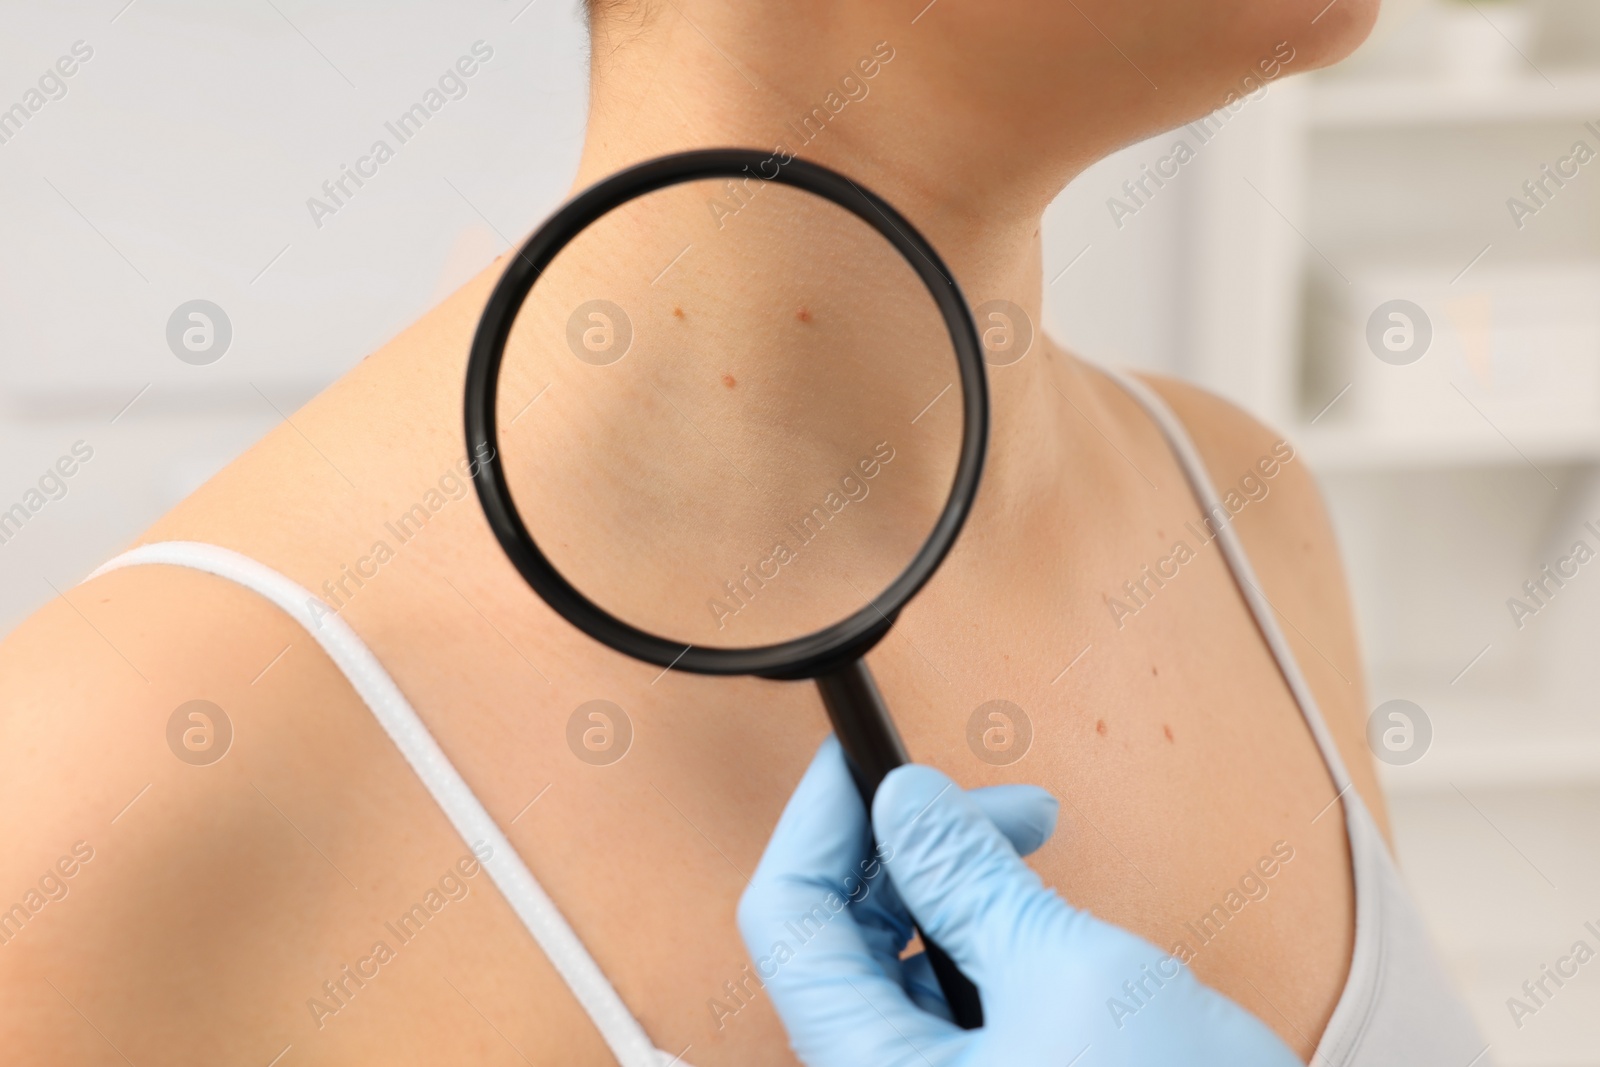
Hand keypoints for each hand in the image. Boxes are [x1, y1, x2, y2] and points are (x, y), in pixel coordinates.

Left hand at [738, 736, 1302, 1066]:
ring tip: (1026, 835)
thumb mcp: (1070, 974)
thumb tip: (903, 803)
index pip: (788, 923)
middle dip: (905, 847)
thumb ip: (971, 880)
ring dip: (951, 879)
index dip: (817, 825)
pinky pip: (949, 991)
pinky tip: (1033, 898)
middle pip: (840, 934)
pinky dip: (983, 930)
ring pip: (898, 957)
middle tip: (976, 799)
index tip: (854, 759)